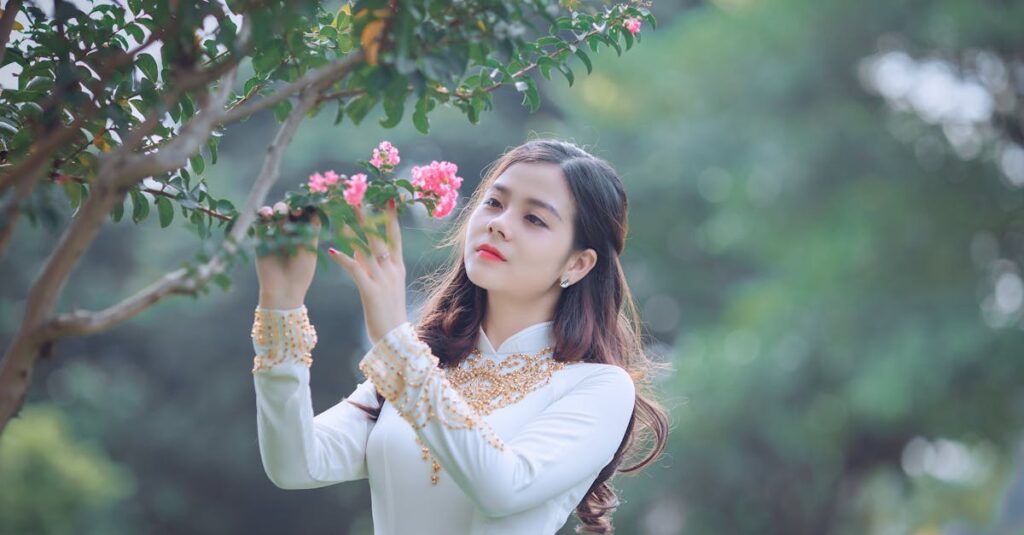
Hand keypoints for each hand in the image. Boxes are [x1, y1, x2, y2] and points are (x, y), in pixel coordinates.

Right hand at [255, 203, 320, 308]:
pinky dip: (263, 214)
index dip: (306, 206)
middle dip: (293, 206)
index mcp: (305, 232)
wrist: (283, 289)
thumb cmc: (301, 271)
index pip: (305, 212)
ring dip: (279, 208)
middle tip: (296, 212)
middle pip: (291, 209)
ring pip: (276, 212)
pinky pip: (261, 221)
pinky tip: (267, 215)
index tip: (309, 206)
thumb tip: (319, 206)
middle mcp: (291, 231)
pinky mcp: (261, 237)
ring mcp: (275, 233)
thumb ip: (312, 228)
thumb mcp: (311, 248)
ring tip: (280, 214)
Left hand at [328, 199, 406, 344]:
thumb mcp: (383, 286)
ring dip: (353, 230)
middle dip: (369, 216)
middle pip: (380, 237)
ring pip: (367, 249)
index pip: (395, 237)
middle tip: (359, 196)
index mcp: (397, 268)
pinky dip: (344, 258)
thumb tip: (357, 248)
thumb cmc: (387, 314)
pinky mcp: (371, 292)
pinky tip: (331, 250)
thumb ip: (371, 266)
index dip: (390, 218)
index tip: (387, 199)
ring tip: (342, 214)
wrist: (394, 339)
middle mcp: (392, 270)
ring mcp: (383, 280)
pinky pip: (356, 270)